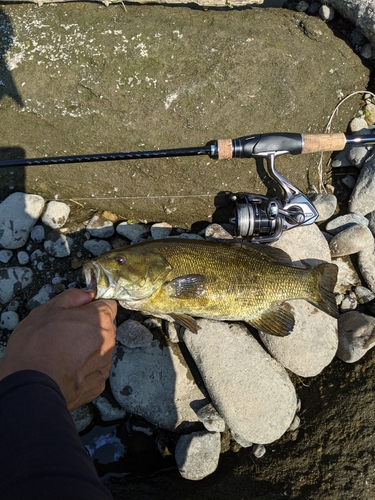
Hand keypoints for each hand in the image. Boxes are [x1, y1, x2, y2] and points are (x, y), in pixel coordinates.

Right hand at [0, 288, 116, 409]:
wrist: (31, 385)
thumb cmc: (37, 346)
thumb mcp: (48, 310)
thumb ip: (73, 297)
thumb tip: (87, 295)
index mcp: (100, 319)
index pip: (108, 305)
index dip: (92, 306)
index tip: (80, 311)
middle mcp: (109, 341)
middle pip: (104, 328)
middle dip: (89, 328)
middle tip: (65, 333)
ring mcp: (105, 364)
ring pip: (99, 350)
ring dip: (87, 349)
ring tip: (63, 354)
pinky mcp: (98, 384)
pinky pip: (94, 370)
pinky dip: (83, 369)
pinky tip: (66, 369)